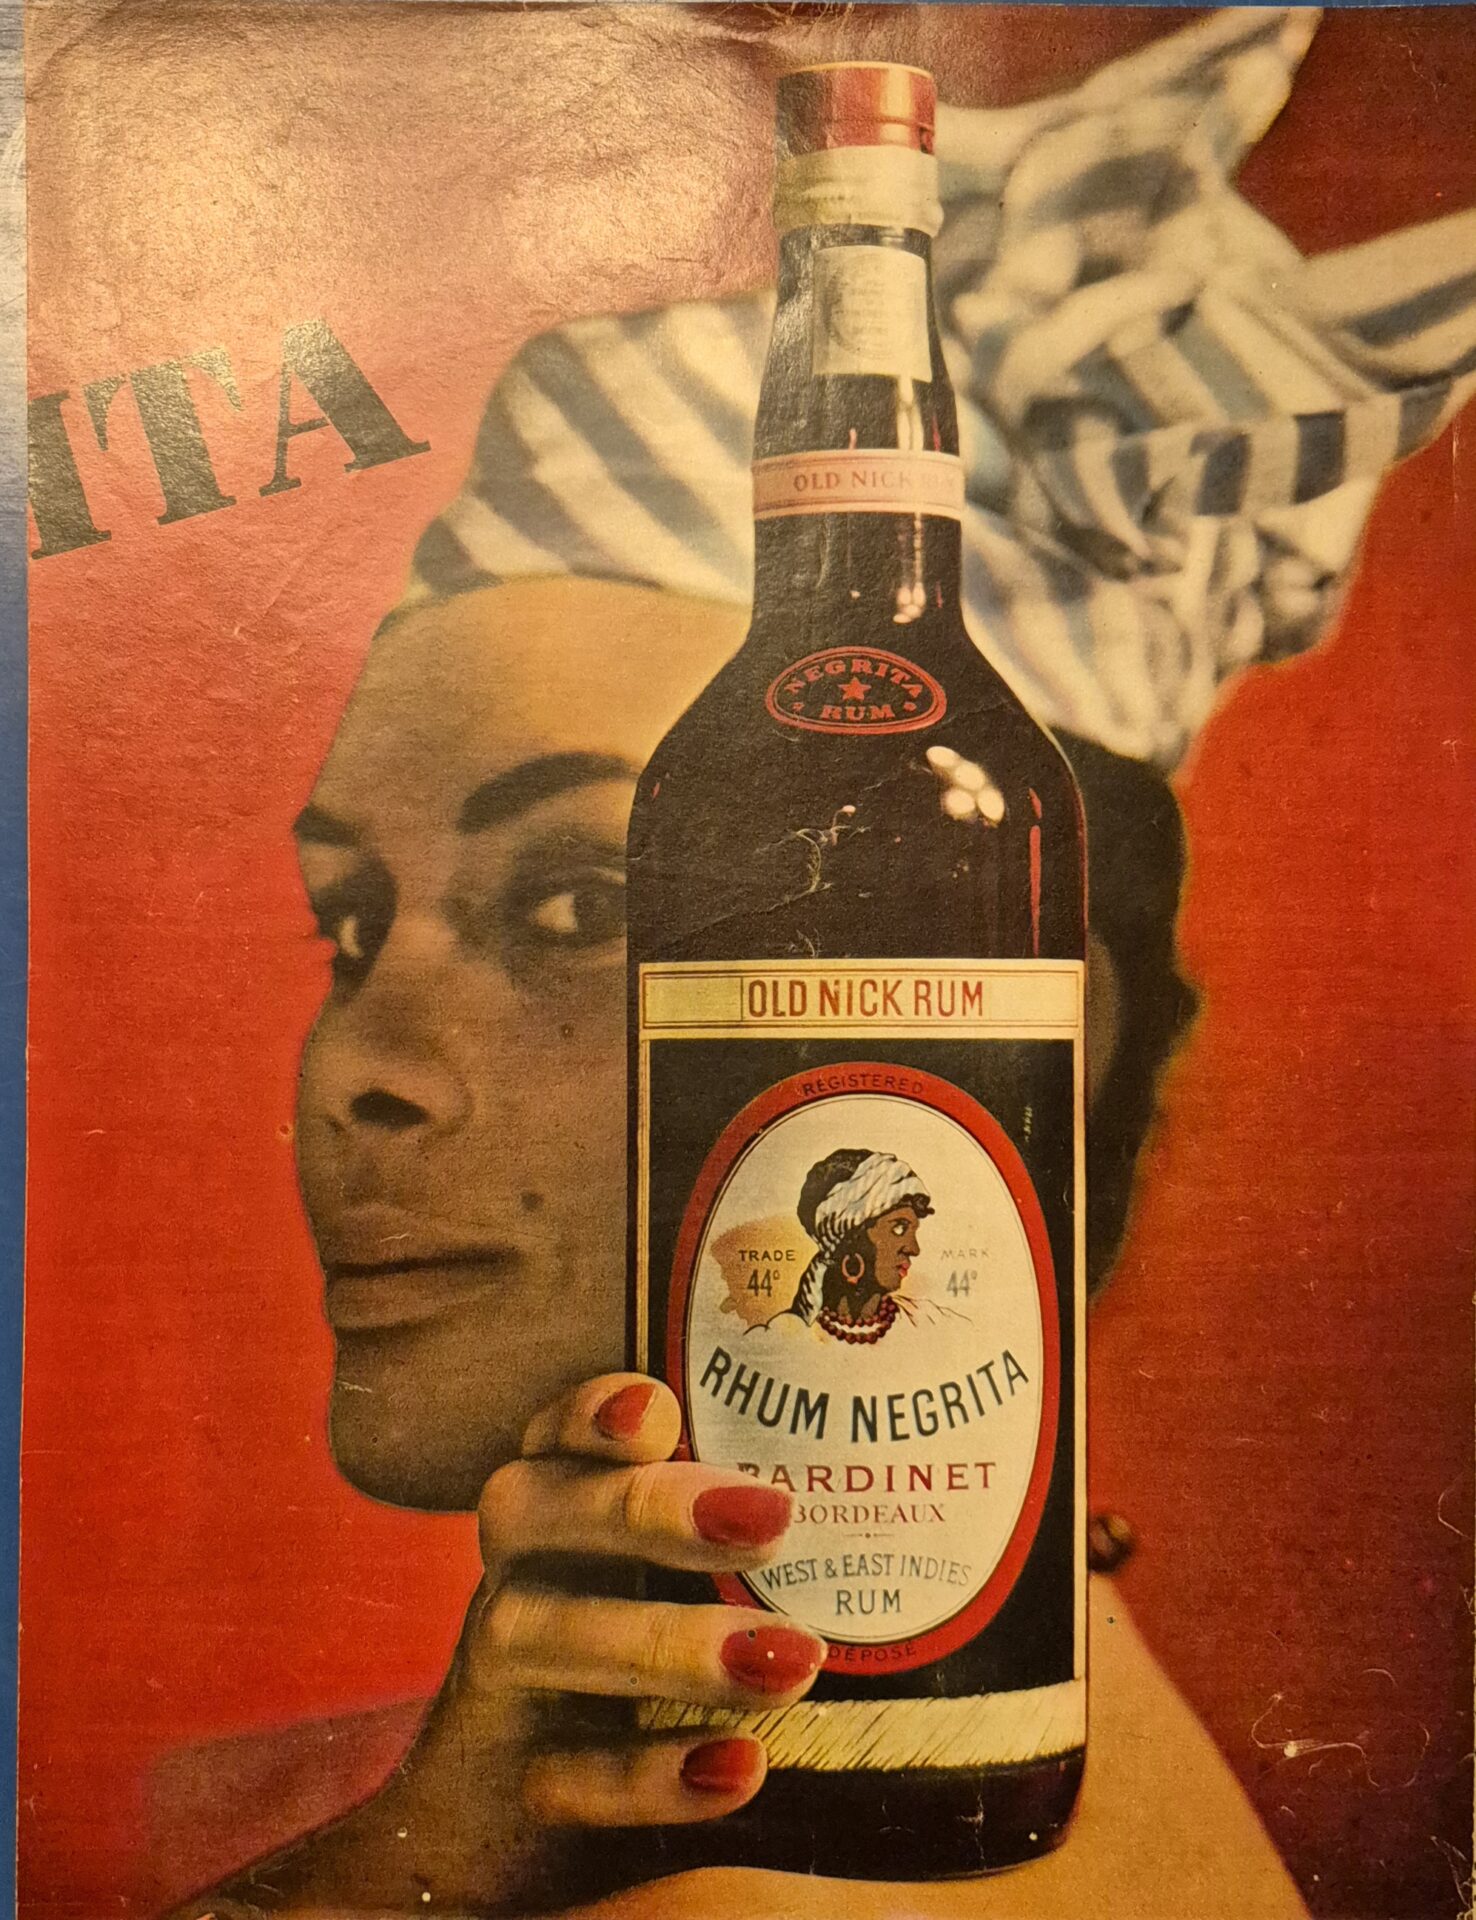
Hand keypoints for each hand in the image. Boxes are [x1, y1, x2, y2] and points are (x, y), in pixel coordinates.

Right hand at [197, 1372, 826, 1913]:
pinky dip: (649, 1775)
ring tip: (790, 1661)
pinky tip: (740, 1768)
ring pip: (536, 1637)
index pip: (551, 1435)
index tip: (658, 1410)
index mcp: (553, 1507)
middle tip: (775, 1518)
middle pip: (533, 1511)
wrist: (496, 1814)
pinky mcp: (501, 1788)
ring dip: (667, 1646)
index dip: (590, 1413)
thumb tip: (907, 1484)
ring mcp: (495, 1680)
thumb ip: (737, 1528)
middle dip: (647, 1508)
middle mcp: (513, 1574)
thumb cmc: (627, 1657)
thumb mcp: (669, 1576)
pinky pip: (560, 1778)